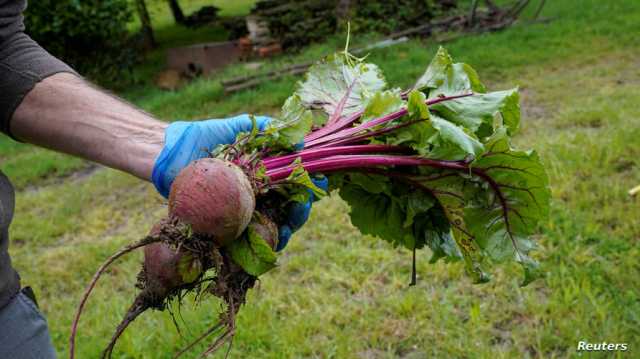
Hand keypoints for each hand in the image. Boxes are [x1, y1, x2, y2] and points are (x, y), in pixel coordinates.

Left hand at [151, 114, 325, 250]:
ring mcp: (243, 213)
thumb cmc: (205, 138)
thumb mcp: (238, 128)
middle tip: (300, 210)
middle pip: (289, 209)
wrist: (169, 154)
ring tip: (286, 231)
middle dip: (300, 212)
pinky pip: (248, 243)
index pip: (296, 184)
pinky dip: (261, 247)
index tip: (320, 183)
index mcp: (266, 174)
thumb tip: (301, 140)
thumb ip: (268, 128)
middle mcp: (258, 195)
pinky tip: (268, 245)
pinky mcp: (226, 228)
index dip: (310, 186)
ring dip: (285, 232)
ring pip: (273, 229)